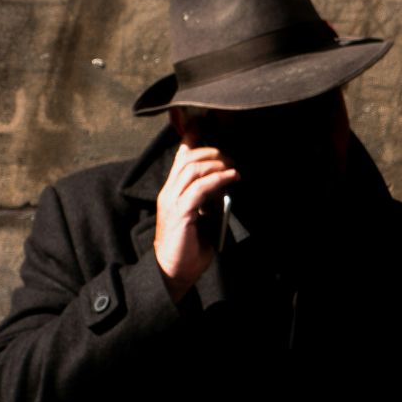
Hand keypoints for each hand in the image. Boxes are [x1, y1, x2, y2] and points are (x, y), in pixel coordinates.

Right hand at [154, 141, 238, 302]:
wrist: (173, 272)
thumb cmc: (188, 248)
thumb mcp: (200, 217)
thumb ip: (208, 199)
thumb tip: (224, 185)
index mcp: (172, 190)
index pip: (181, 156)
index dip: (195, 138)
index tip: (212, 128)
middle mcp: (169, 191)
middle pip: (188, 157)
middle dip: (213, 151)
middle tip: (231, 158)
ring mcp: (172, 201)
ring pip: (193, 168)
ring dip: (217, 164)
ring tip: (233, 168)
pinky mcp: (180, 213)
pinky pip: (200, 188)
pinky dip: (218, 179)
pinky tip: (232, 178)